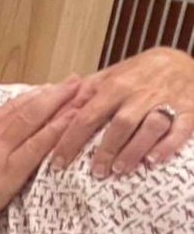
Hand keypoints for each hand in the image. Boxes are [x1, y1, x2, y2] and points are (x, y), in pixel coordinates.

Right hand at [0, 80, 84, 233]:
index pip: (7, 109)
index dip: (31, 96)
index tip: (49, 87)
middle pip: (26, 110)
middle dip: (53, 94)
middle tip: (76, 82)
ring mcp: (0, 155)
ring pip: (35, 122)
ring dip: (62, 106)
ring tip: (83, 94)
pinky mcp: (9, 174)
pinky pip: (37, 148)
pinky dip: (56, 131)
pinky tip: (73, 121)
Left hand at [52, 47, 193, 174]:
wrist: (184, 61)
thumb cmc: (140, 73)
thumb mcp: (111, 75)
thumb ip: (85, 92)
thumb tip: (53, 109)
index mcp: (115, 86)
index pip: (86, 115)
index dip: (70, 140)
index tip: (58, 162)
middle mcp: (138, 94)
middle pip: (118, 125)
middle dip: (104, 150)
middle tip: (94, 172)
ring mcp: (166, 102)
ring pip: (148, 128)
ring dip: (132, 150)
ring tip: (119, 170)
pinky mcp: (190, 111)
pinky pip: (180, 129)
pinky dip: (167, 145)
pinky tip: (154, 160)